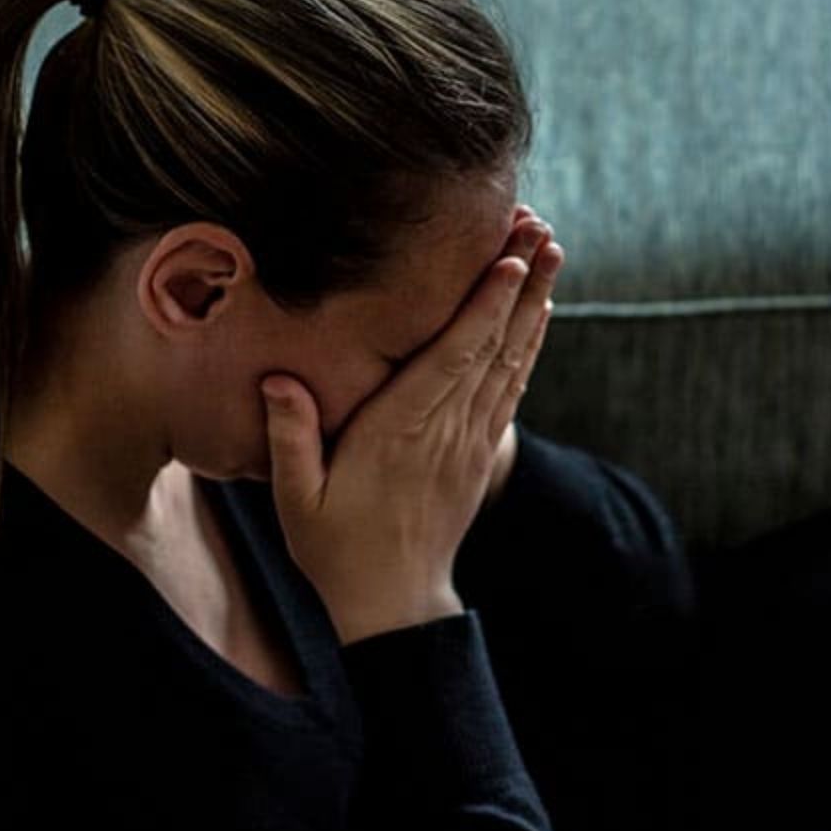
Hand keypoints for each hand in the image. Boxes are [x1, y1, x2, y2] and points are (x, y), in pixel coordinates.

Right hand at [259, 207, 563, 644]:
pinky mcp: (480, 450)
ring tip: (552, 249)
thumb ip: (290, 438)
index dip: (485, 307)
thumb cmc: (335, 549)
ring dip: (535, 303)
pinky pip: (513, 387)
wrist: (393, 604)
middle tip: (540, 226)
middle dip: (521, 282)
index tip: (510, 259)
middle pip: (494, 345)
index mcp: (401, 433)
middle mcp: (446, 429)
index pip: (453, 359)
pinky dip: (529, 344)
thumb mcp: (297, 500)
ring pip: (512, 359)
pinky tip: (540, 311)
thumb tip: (277, 379)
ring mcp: (470, 440)